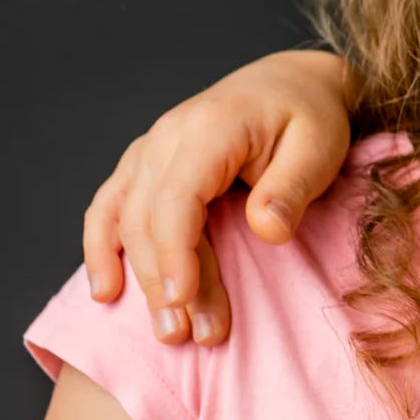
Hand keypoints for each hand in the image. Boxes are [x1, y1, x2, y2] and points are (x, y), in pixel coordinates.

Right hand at [80, 50, 355, 345]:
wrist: (292, 84)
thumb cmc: (310, 117)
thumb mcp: (319, 146)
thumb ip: (292, 187)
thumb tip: (266, 229)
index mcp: (211, 126)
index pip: (177, 199)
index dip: (176, 254)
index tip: (184, 302)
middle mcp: (169, 134)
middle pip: (148, 218)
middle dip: (165, 282)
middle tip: (191, 335)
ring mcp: (151, 147)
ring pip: (126, 219)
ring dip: (138, 277)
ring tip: (166, 330)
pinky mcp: (145, 164)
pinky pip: (109, 205)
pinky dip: (101, 248)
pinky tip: (105, 290)